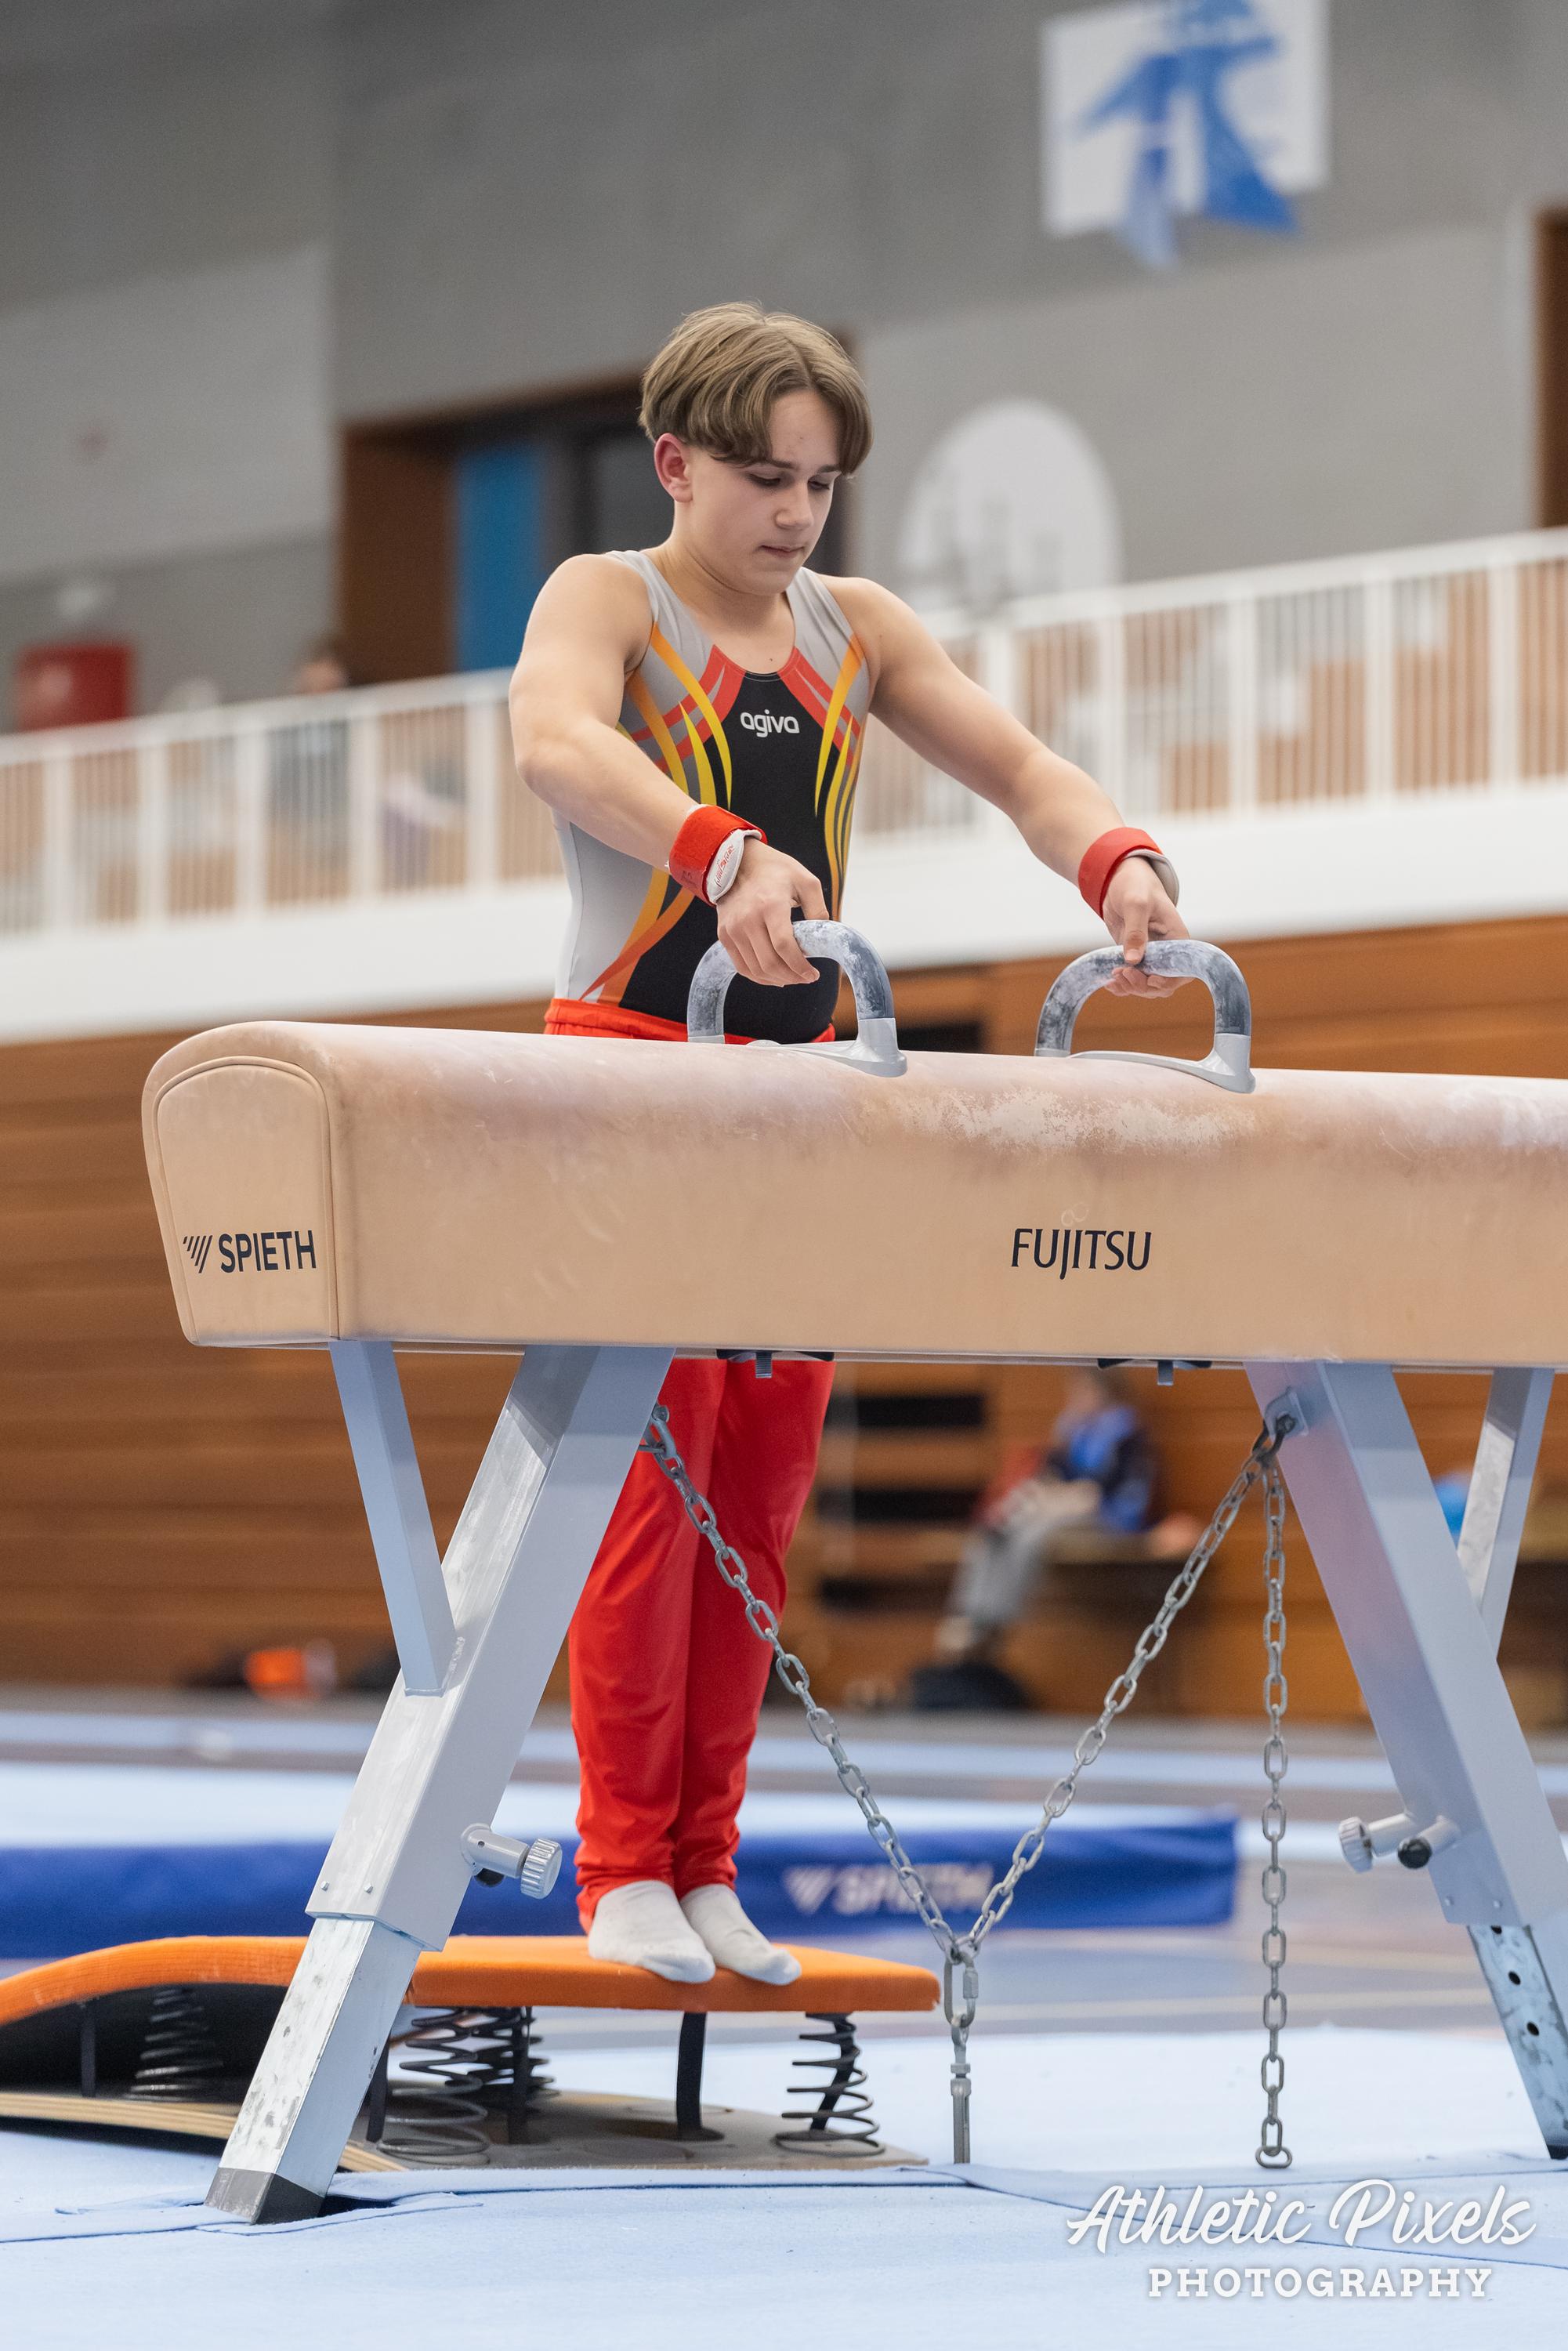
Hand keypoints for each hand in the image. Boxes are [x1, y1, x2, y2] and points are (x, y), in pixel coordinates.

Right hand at [715, 840, 828, 985]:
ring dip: (778, 979)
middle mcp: (748, 919)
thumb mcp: (805, 881)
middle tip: (806, 978)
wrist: (739, 862)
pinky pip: (742, 966)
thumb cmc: (776, 871)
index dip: (800, 966)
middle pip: (770, 962)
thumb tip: (822, 939)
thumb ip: (818, 910)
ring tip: (793, 978)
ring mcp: (733, 929)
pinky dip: (759, 977)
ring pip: (756, 969)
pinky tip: (774, 976)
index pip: (784, 946)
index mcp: (770, 905)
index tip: (813, 974)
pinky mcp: (724, 935)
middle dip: (792, 976)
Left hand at [1100, 858, 1188, 997]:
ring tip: (1114, 976)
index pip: (1182, 970)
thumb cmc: (1137, 886)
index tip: (1151, 979)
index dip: (1169, 981)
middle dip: (1143, 985)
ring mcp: (1149, 956)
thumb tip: (1133, 961)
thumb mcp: (1136, 904)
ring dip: (1130, 987)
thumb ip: (1136, 932)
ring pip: (1146, 985)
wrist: (1120, 881)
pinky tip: (1110, 983)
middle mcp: (1166, 952)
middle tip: (1123, 973)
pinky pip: (1131, 979)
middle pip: (1162, 984)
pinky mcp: (1133, 957)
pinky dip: (1122, 985)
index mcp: (1177, 939)